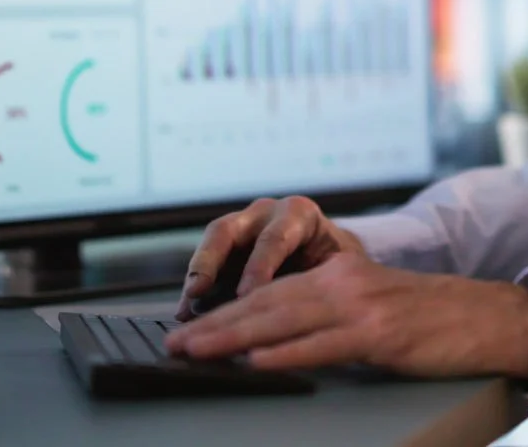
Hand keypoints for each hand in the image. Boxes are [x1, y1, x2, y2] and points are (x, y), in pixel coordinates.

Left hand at [164, 251, 527, 379]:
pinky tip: (256, 361)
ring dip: (232, 338)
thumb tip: (276, 346)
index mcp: (337, 274)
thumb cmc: (431, 321)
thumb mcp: (372, 310)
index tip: (189, 330)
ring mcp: (360, 307)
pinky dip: (284, 354)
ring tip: (197, 351)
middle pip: (264, 304)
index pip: (268, 294)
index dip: (224, 313)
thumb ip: (328, 320)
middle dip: (214, 325)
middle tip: (175, 342)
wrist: (487, 318)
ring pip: (282, 320)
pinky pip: (320, 345)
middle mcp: (342, 283)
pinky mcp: (379, 333)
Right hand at [176, 195, 370, 318]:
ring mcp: (242, 228)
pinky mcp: (227, 248)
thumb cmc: (341, 262)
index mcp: (298, 214)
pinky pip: (205, 265)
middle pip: (228, 231)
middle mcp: (265, 215)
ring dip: (197, 276)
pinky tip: (185, 314)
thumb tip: (306, 311)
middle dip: (210, 261)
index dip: (258, 267)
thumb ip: (325, 280)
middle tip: (197, 290)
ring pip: (211, 244)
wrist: (336, 257)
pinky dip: (195, 290)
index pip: (275, 238)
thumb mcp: (342, 267)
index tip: (247, 295)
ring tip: (185, 307)